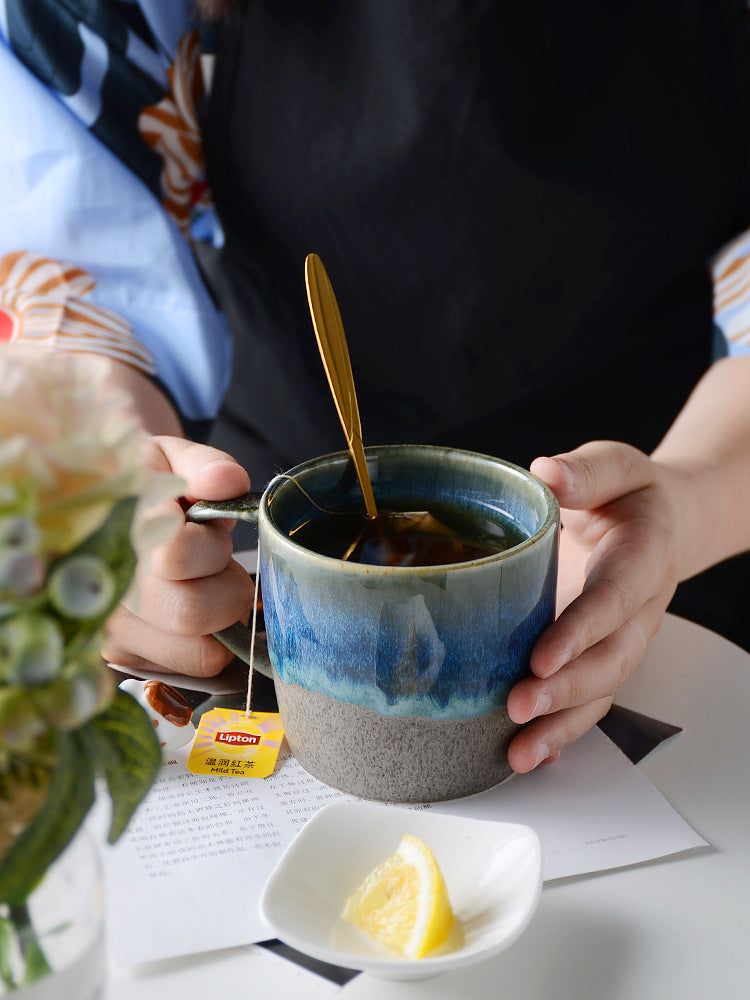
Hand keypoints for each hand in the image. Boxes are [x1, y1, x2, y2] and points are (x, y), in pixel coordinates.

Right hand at [103, 437, 252, 676]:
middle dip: (225, 586)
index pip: (175, 555)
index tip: (206, 527)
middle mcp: (103, 586)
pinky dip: (207, 641)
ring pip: (200, 651)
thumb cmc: (147, 481)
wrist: (101, 499)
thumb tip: (227, 482)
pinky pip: (192, 666)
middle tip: (215, 562)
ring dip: (220, 619)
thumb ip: (203, 465)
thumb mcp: (170, 456)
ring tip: (201, 584)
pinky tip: (187, 607)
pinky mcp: (123, 657)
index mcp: (114, 528)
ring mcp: (110, 628)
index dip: (208, 546)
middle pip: (193, 612)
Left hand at [506, 441, 684, 772]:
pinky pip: (589, 700)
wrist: (664, 523)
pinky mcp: (599, 656)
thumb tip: (547, 472)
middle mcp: (637, 611)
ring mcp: (620, 640)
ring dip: (561, 725)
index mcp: (642, 559)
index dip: (581, 631)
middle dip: (567, 691)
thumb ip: (587, 472)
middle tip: (518, 706)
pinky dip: (563, 732)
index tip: (541, 657)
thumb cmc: (631, 494)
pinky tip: (531, 755)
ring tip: (518, 753)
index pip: (613, 599)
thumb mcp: (614, 467)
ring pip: (601, 692)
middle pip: (611, 661)